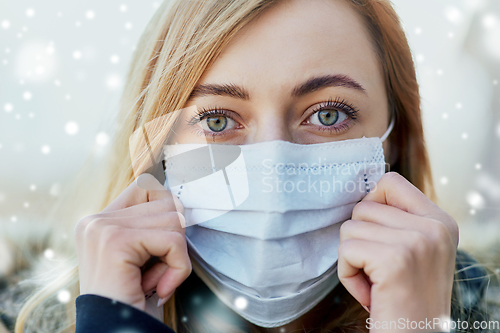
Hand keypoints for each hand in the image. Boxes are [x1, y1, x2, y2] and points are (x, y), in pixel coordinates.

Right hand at [75, 173, 190, 312]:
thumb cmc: (134, 301)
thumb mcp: (142, 257)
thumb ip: (152, 226)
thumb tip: (181, 202)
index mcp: (98, 221)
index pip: (146, 186)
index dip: (168, 208)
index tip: (167, 242)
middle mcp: (96, 220)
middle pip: (166, 202)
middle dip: (175, 240)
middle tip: (159, 271)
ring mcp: (103, 228)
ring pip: (174, 221)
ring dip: (176, 258)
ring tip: (155, 280)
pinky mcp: (116, 241)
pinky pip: (173, 242)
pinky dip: (179, 268)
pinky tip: (160, 288)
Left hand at [338, 172, 458, 331]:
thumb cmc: (405, 299)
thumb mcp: (414, 252)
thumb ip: (396, 221)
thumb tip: (360, 193)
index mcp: (440, 221)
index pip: (390, 182)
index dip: (370, 203)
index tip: (374, 234)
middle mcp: (434, 227)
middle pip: (363, 207)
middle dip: (359, 240)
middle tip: (378, 271)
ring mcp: (417, 241)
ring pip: (350, 228)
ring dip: (352, 259)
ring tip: (375, 283)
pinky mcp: (395, 259)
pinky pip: (346, 250)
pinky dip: (348, 274)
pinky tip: (370, 293)